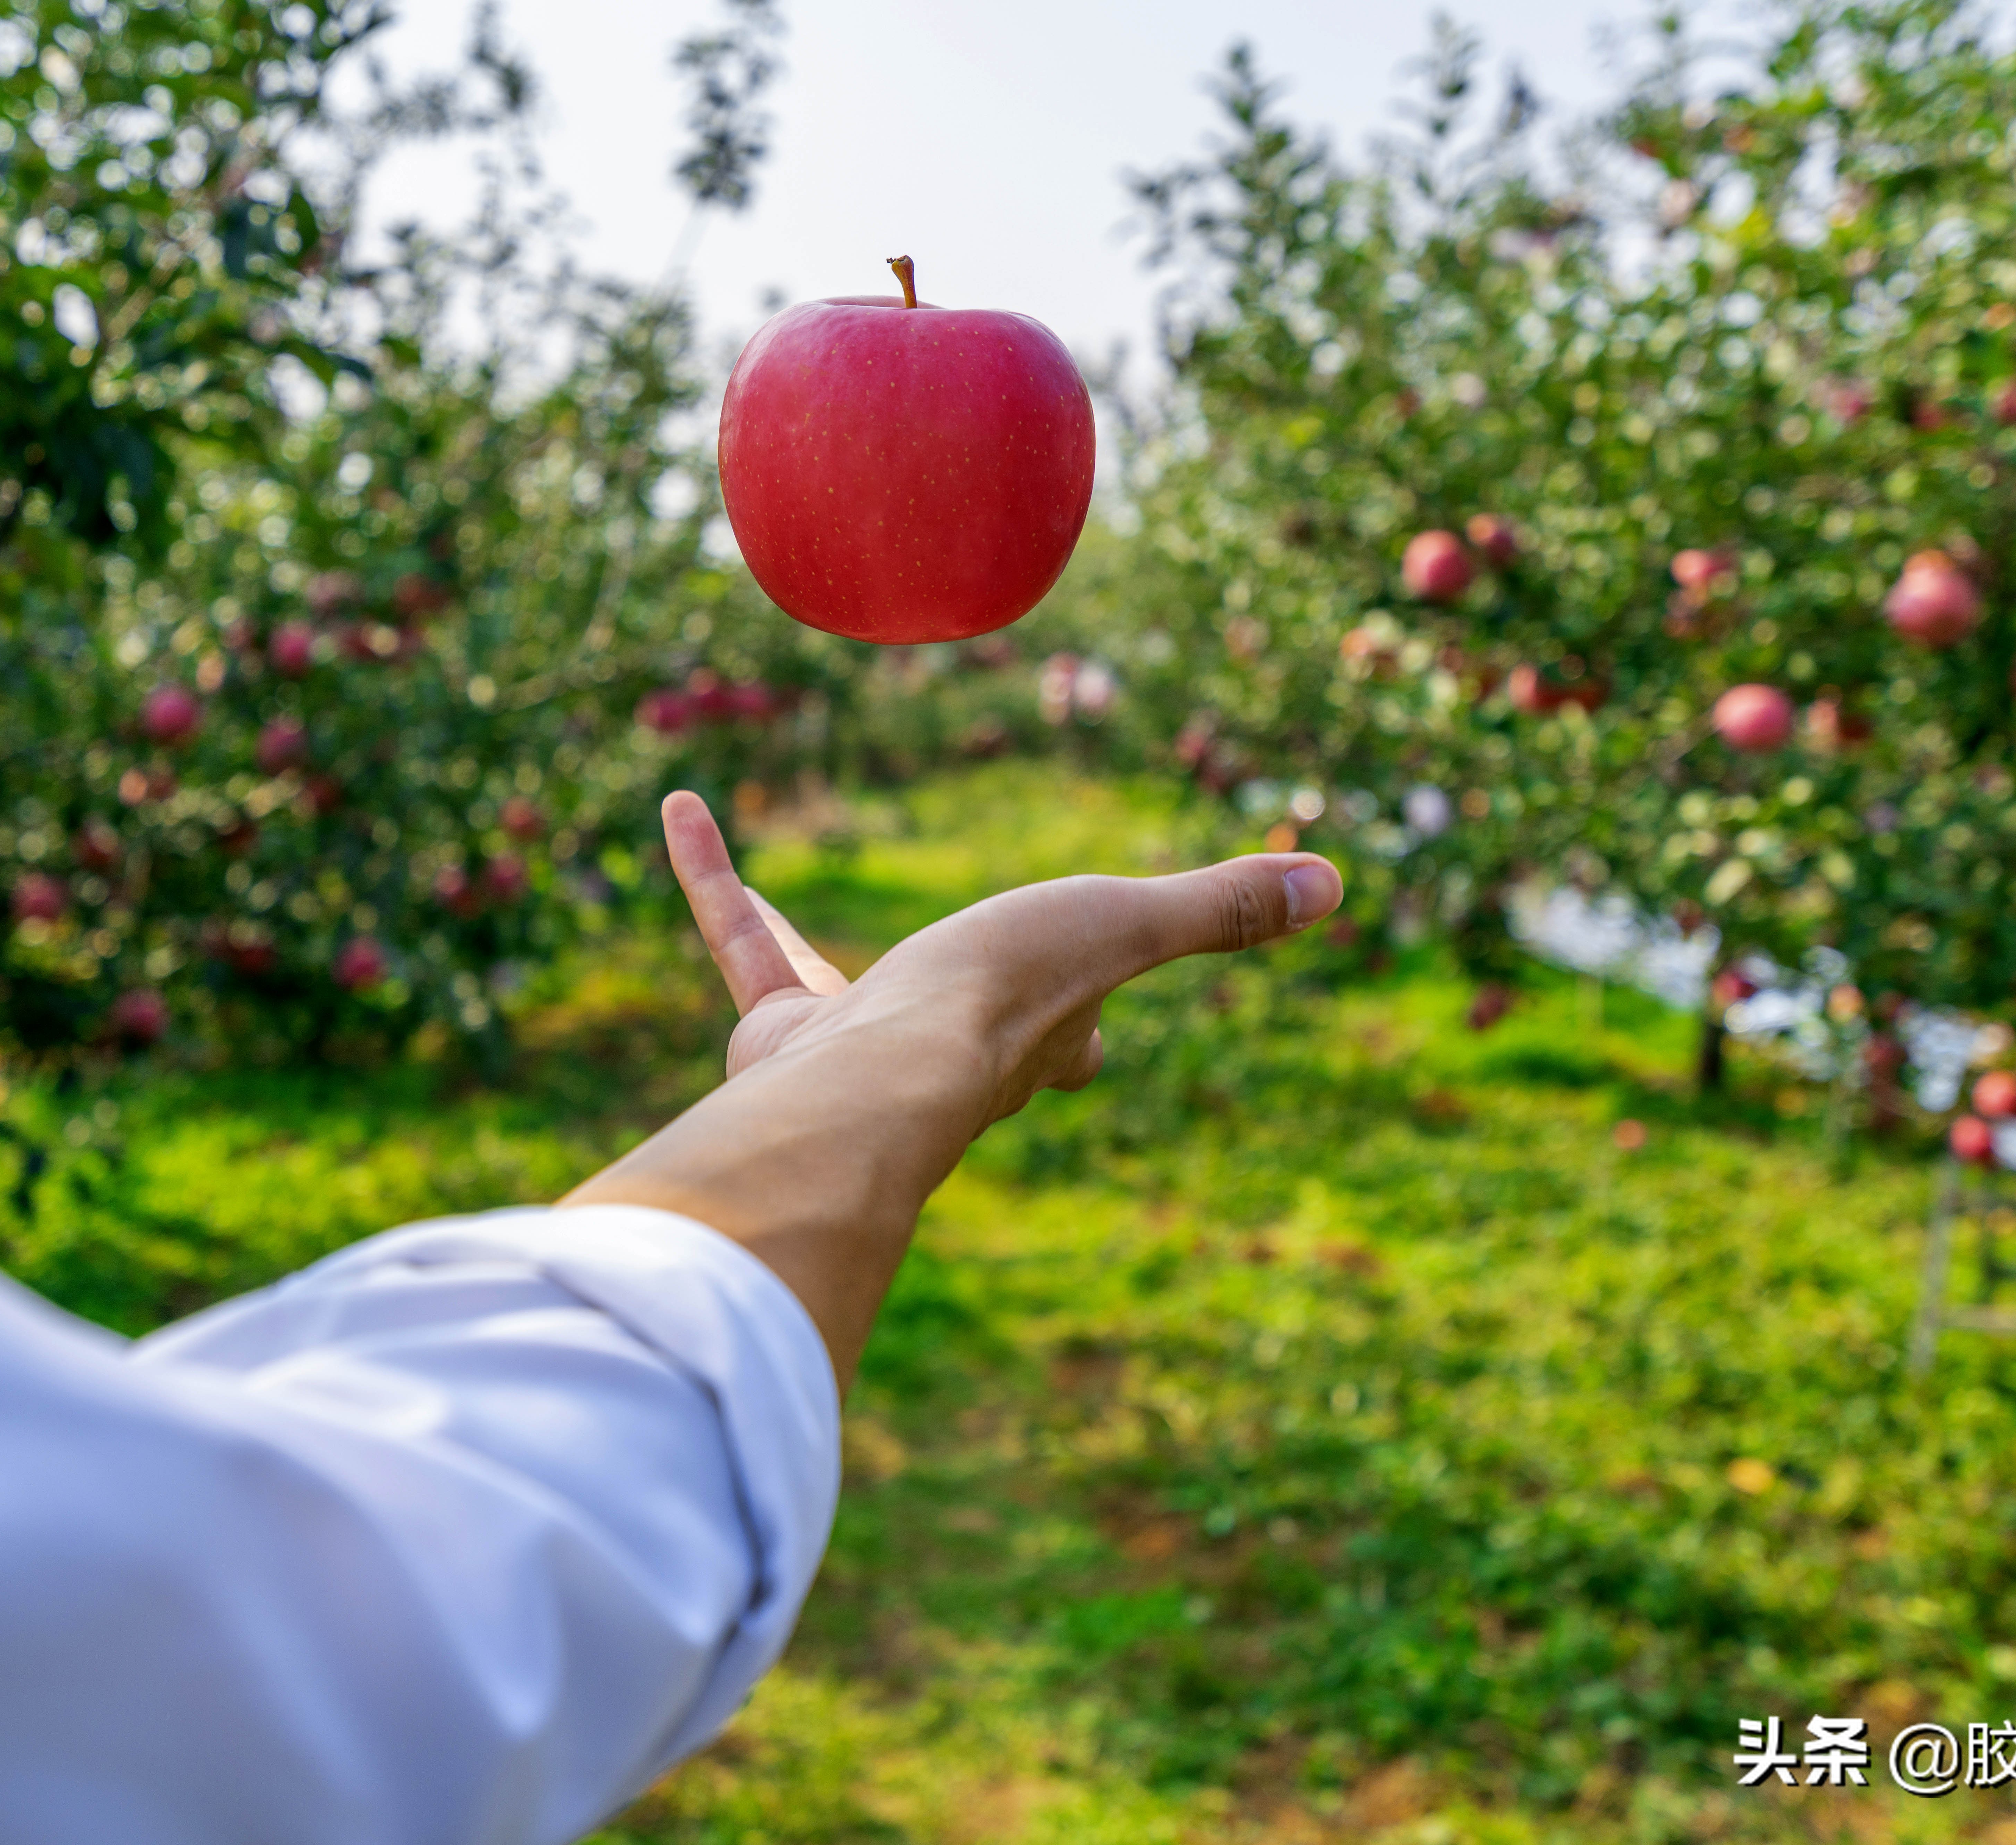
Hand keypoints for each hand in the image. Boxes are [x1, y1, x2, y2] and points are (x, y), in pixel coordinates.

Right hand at [564, 791, 1342, 1385]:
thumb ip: (1216, 906)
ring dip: (801, 973)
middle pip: (954, 1036)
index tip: (1090, 1032)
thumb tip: (1336, 881)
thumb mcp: (1127, 924)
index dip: (1082, 1033)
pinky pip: (741, 937)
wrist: (881, 1073)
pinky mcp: (779, 1026)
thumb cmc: (1009, 999)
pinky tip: (679, 806)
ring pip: (823, 997)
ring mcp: (856, 1049)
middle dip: (955, 1019)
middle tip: (957, 995)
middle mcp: (947, 1058)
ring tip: (783, 949)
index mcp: (1030, 1041)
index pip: (1069, 1043)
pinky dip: (712, 874)